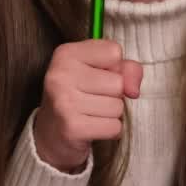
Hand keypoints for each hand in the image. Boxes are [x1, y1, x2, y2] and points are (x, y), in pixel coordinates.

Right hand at [32, 39, 142, 172]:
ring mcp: (64, 101)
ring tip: (91, 113)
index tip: (97, 76)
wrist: (52, 132)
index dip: (114, 68)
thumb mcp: (103, 71)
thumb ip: (128, 69)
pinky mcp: (72, 127)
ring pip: (117, 107)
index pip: (114, 52)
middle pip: (118, 82)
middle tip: (93, 99)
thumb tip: (133, 91)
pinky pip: (114, 127)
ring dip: (111, 114)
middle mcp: (61, 75)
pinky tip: (92, 127)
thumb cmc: (82, 95)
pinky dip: (109, 130)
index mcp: (66, 54)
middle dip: (114, 94)